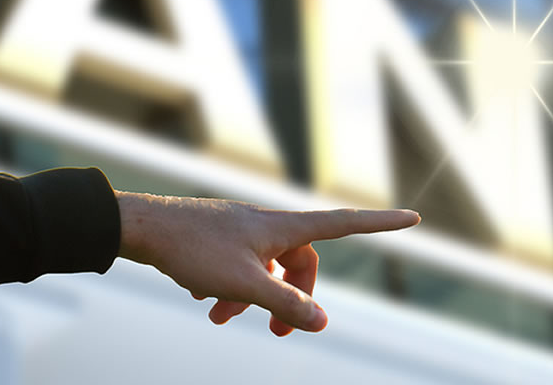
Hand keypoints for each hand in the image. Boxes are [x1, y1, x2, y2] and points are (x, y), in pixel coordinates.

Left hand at [115, 192, 418, 335]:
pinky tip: (198, 295)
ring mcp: (238, 228)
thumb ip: (285, 305)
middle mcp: (263, 223)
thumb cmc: (191, 249)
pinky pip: (234, 264)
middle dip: (291, 298)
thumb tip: (322, 322)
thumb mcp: (244, 284)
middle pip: (299, 261)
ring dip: (248, 298)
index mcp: (280, 227)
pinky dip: (224, 285)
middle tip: (277, 334)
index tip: (413, 218)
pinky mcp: (214, 235)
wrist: (139, 226)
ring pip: (261, 267)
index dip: (380, 224)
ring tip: (219, 319)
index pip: (343, 224)